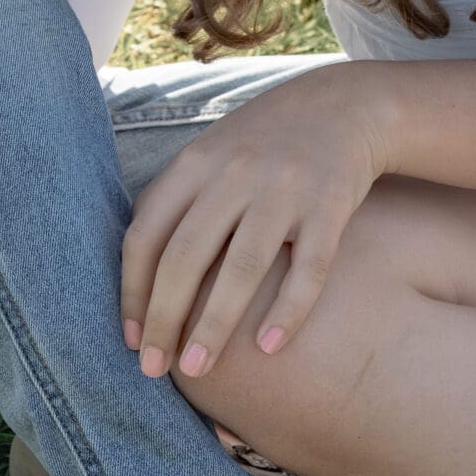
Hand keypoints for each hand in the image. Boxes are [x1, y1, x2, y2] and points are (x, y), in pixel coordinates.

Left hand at [120, 68, 391, 381]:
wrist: (345, 104)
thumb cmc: (264, 142)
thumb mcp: (211, 153)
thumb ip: (174, 201)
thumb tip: (132, 273)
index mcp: (195, 163)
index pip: (146, 235)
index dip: (132, 293)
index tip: (130, 341)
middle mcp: (234, 172)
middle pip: (186, 256)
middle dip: (164, 319)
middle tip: (153, 371)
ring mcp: (283, 187)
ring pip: (242, 267)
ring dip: (215, 325)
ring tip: (197, 368)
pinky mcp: (330, 203)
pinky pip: (308, 267)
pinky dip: (288, 310)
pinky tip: (269, 348)